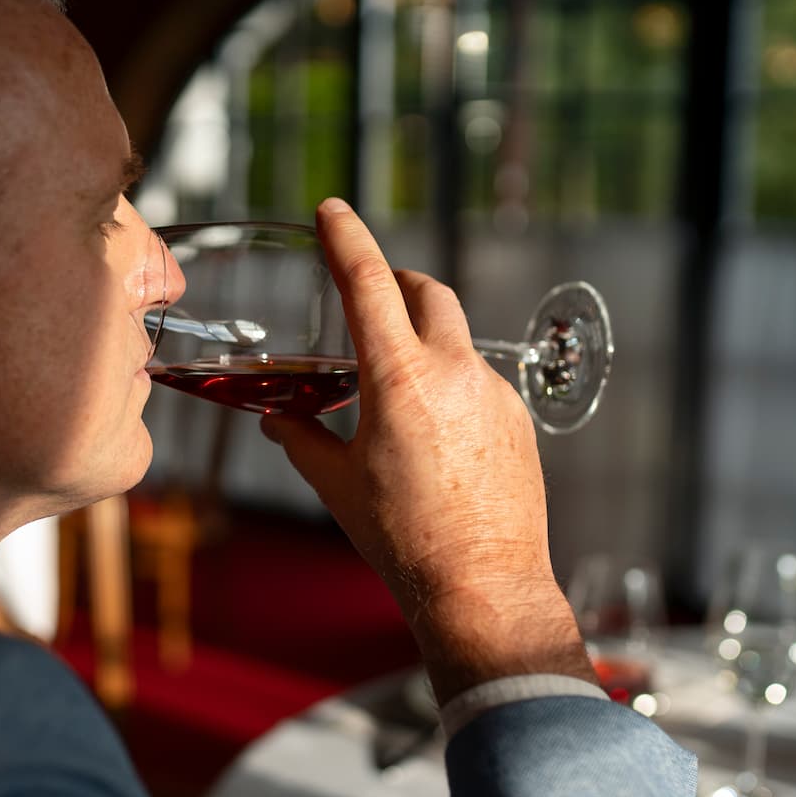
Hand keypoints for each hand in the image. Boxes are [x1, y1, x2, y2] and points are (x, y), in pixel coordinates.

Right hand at [261, 199, 594, 703]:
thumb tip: (278, 420)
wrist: (482, 586)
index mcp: (400, 379)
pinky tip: (433, 434)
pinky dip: (450, 385)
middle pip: (426, 293)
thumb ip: (303, 439)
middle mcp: (454, 373)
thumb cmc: (405, 541)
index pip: (369, 283)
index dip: (346, 239)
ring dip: (423, 343)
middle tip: (369, 294)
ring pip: (455, 341)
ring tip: (393, 392)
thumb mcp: (337, 485)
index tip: (332, 210)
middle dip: (396, 282)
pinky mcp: (517, 420)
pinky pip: (478, 382)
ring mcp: (493, 394)